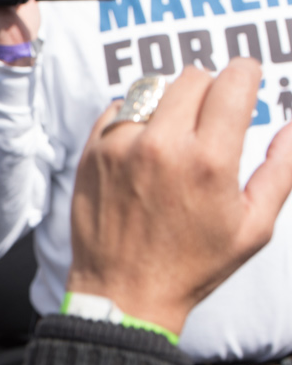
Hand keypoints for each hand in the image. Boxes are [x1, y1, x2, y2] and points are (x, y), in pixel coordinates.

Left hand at [68, 58, 291, 333]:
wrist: (124, 291)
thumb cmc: (193, 265)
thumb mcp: (253, 226)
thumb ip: (281, 169)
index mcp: (209, 161)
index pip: (232, 82)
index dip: (246, 73)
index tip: (247, 77)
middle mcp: (161, 146)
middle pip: (192, 78)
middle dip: (210, 87)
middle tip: (214, 112)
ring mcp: (121, 146)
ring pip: (152, 87)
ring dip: (171, 98)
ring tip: (179, 127)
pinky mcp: (92, 152)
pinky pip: (118, 107)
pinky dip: (136, 114)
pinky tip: (147, 140)